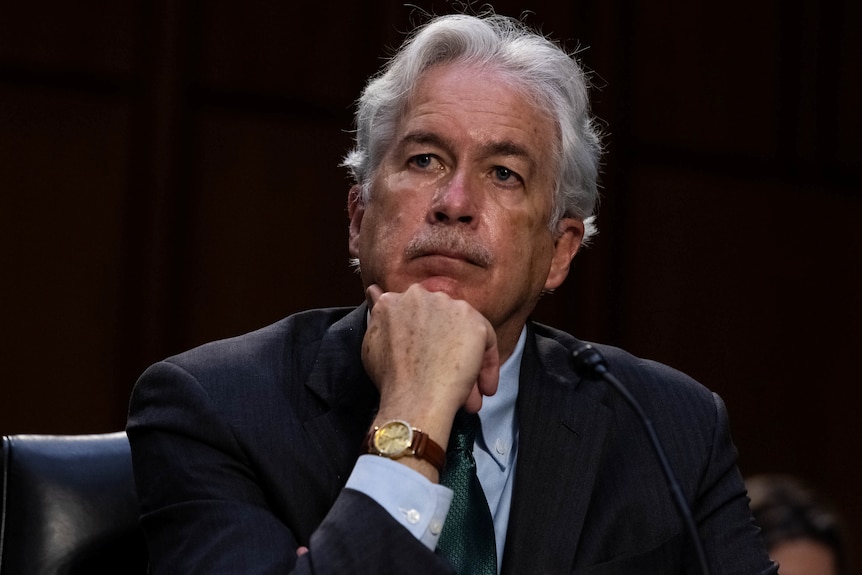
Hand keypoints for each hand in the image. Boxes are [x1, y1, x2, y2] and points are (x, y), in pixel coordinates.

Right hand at [363, 283, 498, 461]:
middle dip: (443, 351)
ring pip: (463, 333)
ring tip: (466, 394)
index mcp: (393, 299)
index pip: (415, 315)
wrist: (414, 399)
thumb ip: (378, 315)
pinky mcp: (474, 322)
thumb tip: (374, 291)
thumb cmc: (390, 379)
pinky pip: (486, 343)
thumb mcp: (371, 341)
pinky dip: (486, 367)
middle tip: (444, 379)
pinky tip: (481, 389)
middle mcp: (421, 295)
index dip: (422, 342)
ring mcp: (449, 306)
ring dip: (466, 362)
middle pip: (440, 322)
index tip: (424, 362)